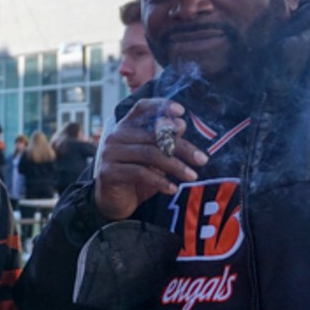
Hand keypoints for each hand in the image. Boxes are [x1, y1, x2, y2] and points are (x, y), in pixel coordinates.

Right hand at [93, 100, 208, 220]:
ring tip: (192, 176)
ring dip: (175, 166)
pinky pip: (140, 173)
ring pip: (149, 153)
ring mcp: (110, 153)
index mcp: (126, 127)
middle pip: (154, 135)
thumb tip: (181, 124)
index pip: (142, 108)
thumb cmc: (136, 178)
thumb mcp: (155, 159)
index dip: (161, 106)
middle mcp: (115, 136)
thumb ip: (165, 142)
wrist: (113, 203)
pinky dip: (160, 181)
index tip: (181, 112)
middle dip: (182, 147)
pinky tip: (172, 189)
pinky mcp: (108, 172)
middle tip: (202, 159)